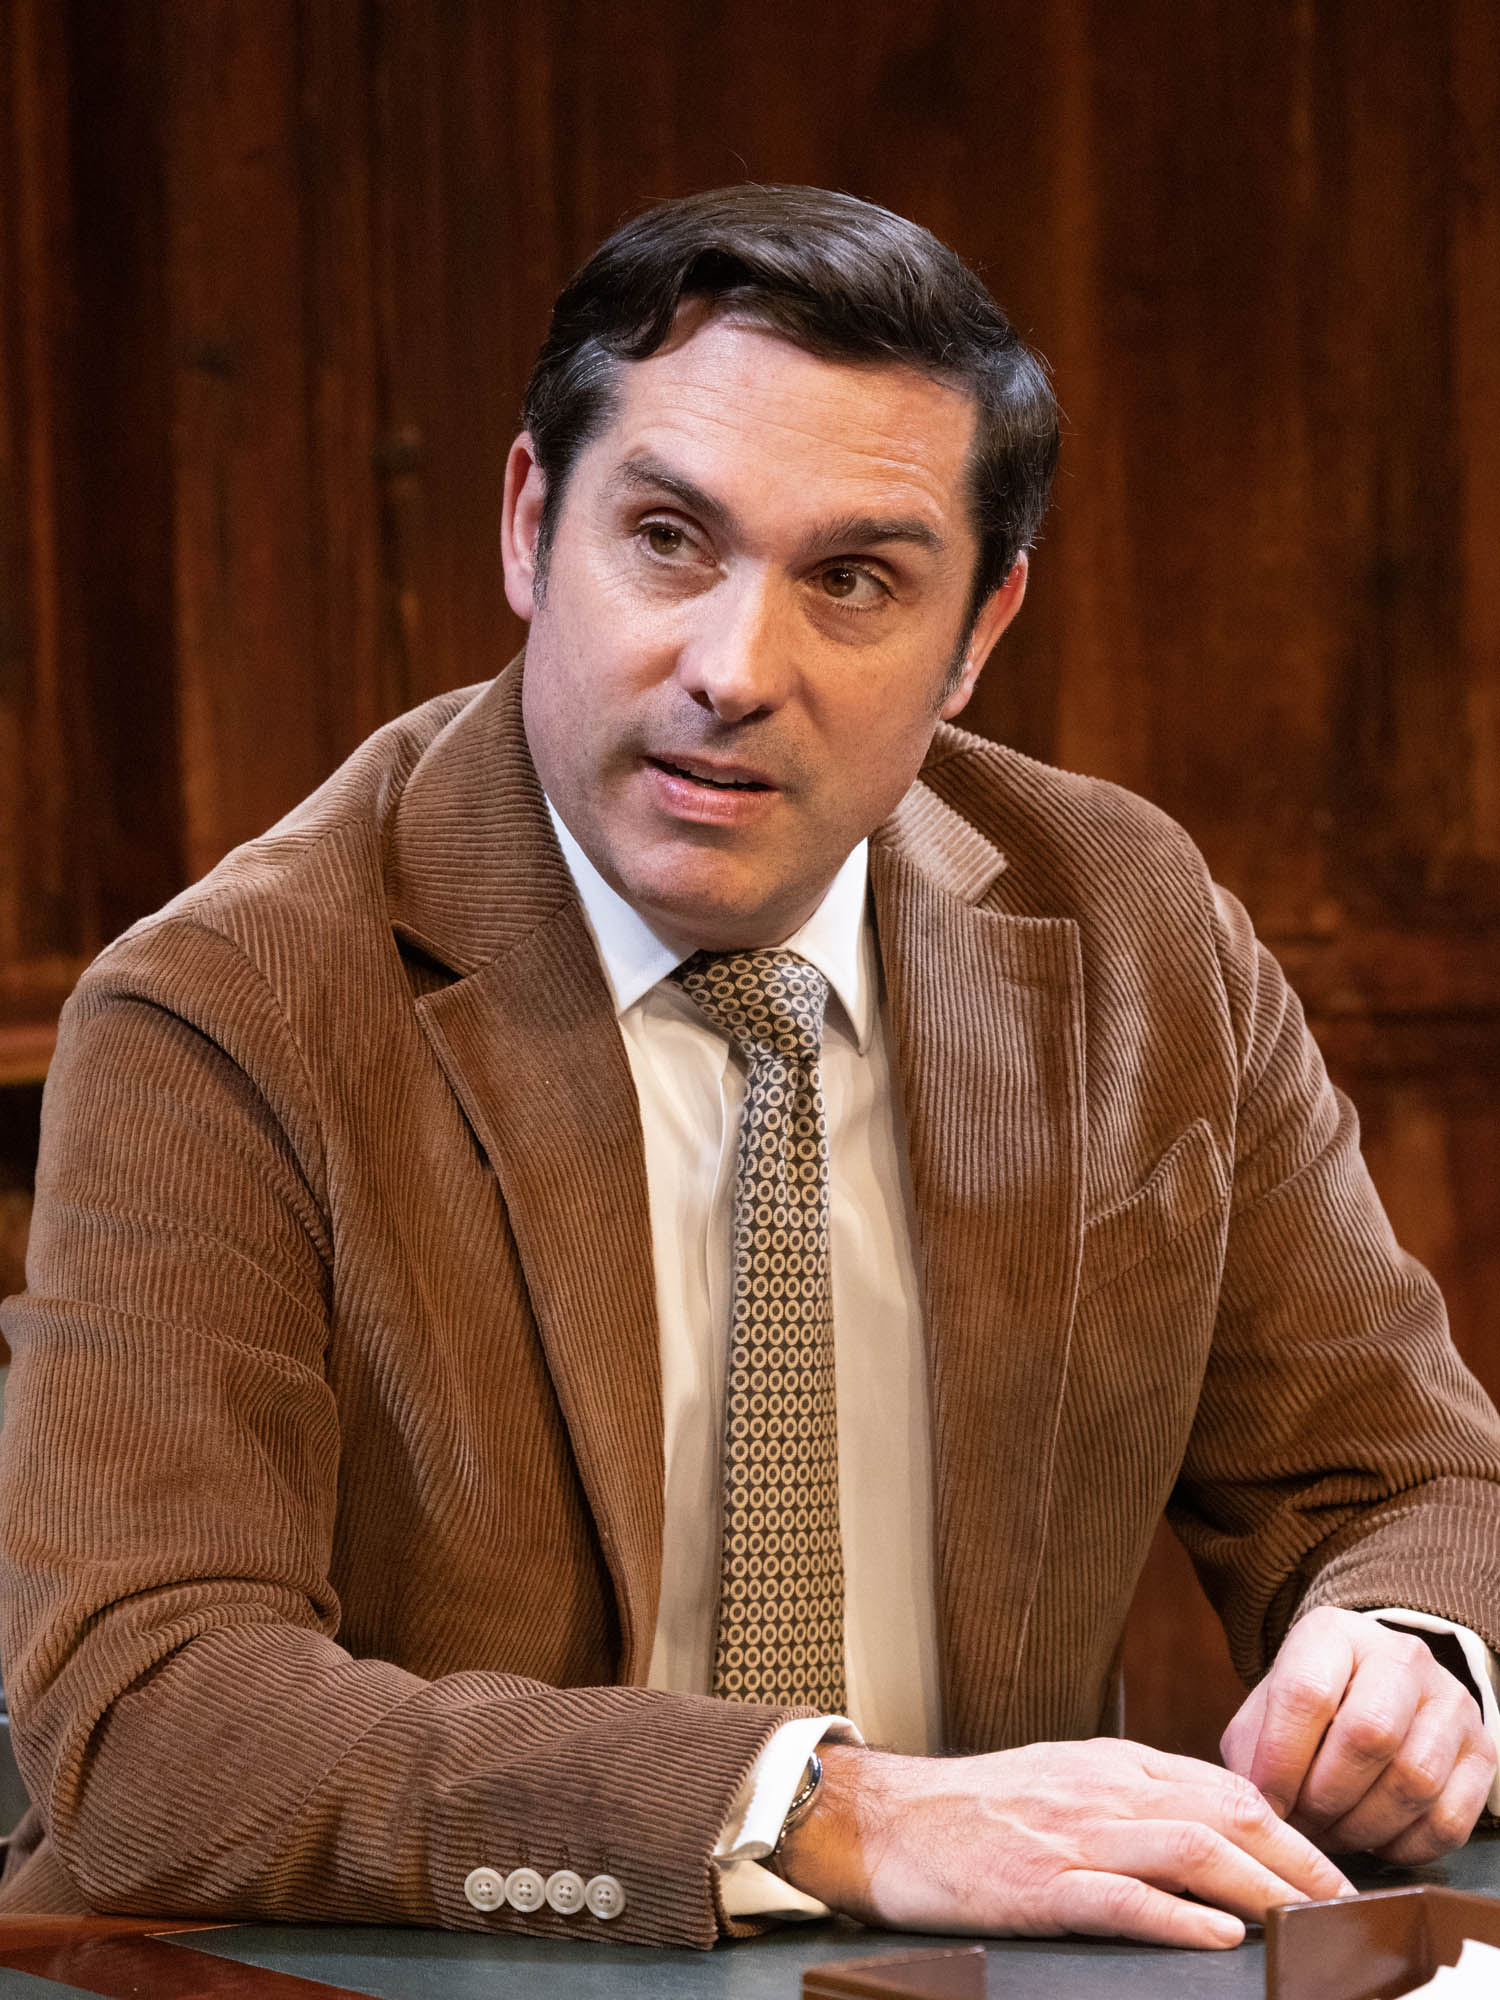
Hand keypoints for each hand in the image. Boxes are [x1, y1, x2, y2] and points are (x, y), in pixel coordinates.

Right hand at [777, 1736, 1352, 1949]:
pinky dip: (1176, 1915)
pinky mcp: (1037, 1884)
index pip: (1224, 1784)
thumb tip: (1211, 1821)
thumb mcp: (1064, 1779)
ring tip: (1305, 1924)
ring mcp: (1071, 1836)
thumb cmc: (975, 1809)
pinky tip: (1217, 1936)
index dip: (1289, 1828)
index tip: (1331, 1870)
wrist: (887, 1818)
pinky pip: (1120, 1897)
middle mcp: (1102, 1789)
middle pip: (1222, 1813)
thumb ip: (1132, 1793)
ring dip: (1259, 1887)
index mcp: (1111, 1763)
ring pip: (1187, 1849)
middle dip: (1295, 1860)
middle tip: (1342, 1905)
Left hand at [1221, 1606, 1497, 1865]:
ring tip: (1332, 1831)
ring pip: (1415, 1781)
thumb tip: (1260, 1809)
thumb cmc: (1310, 1707)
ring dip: (1364, 1826)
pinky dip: (1405, 1845)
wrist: (1372, 1689)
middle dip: (1326, 1797)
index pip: (1307, 1693)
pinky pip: (1450, 1820)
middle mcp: (1401, 1656)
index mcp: (1334, 1632)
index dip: (1281, 1760)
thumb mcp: (1267, 1709)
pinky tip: (1375, 1838)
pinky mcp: (1483, 1751)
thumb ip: (1254, 1751)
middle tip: (1302, 1823)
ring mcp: (1450, 1702)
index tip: (1267, 1801)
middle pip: (1370, 1736)